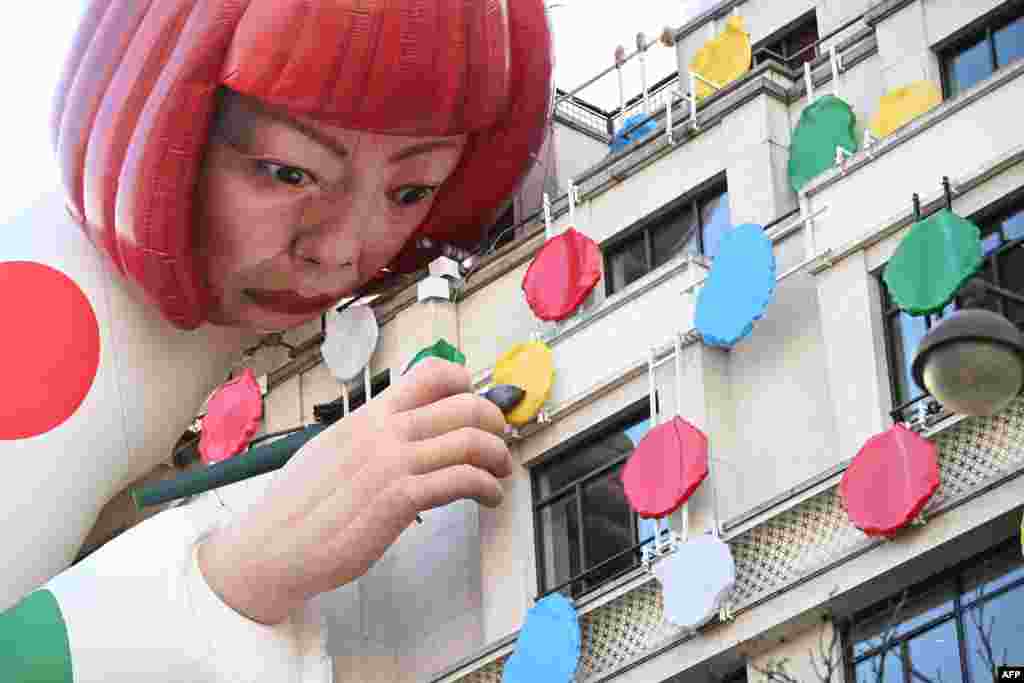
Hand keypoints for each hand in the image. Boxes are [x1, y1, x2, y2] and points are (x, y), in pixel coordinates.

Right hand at [197, 358, 511, 624]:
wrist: (271, 545)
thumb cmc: (299, 505)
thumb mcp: (332, 448)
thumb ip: (370, 433)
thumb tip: (403, 426)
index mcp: (369, 415)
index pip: (432, 374)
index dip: (467, 384)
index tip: (477, 405)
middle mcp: (384, 431)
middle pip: (465, 406)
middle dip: (496, 423)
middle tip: (500, 442)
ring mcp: (392, 463)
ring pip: (470, 441)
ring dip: (498, 456)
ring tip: (500, 473)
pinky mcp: (399, 499)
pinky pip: (462, 480)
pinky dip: (487, 487)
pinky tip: (488, 497)